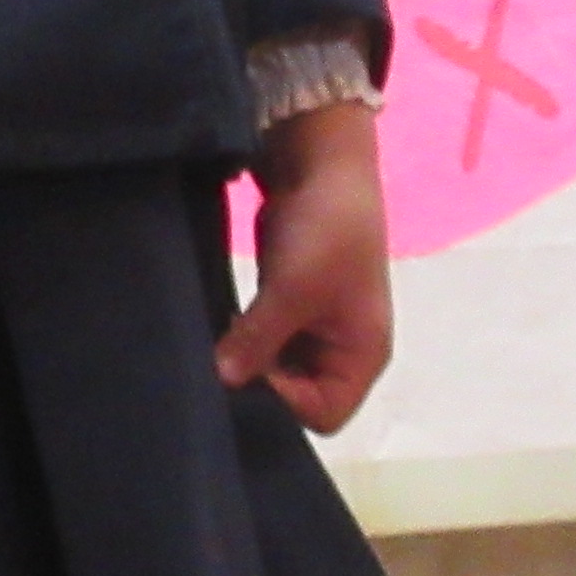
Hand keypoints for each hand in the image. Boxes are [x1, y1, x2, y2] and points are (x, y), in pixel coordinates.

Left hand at [221, 96, 392, 433]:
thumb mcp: (293, 289)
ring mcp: (315, 326)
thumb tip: (221, 381)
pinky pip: (265, 339)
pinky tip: (217, 328)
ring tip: (213, 347)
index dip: (284, 405)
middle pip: (298, 397)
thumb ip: (259, 340)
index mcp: (362, 355)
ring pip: (276, 369)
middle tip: (218, 365)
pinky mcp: (289, 304)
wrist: (321, 160)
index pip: (323, 415)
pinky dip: (243, 338)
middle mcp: (342, 349)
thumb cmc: (325, 230)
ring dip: (247, 360)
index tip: (243, 377)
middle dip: (260, 385)